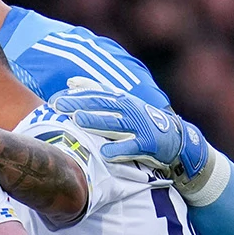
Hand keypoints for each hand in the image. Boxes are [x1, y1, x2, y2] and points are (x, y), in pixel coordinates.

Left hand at [51, 91, 211, 188]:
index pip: (98, 92)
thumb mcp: (122, 105)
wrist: (176, 139)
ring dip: (96, 121)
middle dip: (80, 103)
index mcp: (123, 100)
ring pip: (114, 123)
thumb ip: (99, 94)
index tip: (57, 94)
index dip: (78, 92)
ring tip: (78, 120)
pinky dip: (118, 150)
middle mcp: (130, 109)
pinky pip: (131, 147)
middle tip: (59, 105)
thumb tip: (71, 82)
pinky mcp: (148, 144)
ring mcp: (139, 126)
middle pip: (102, 105)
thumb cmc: (142, 122)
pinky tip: (105, 152)